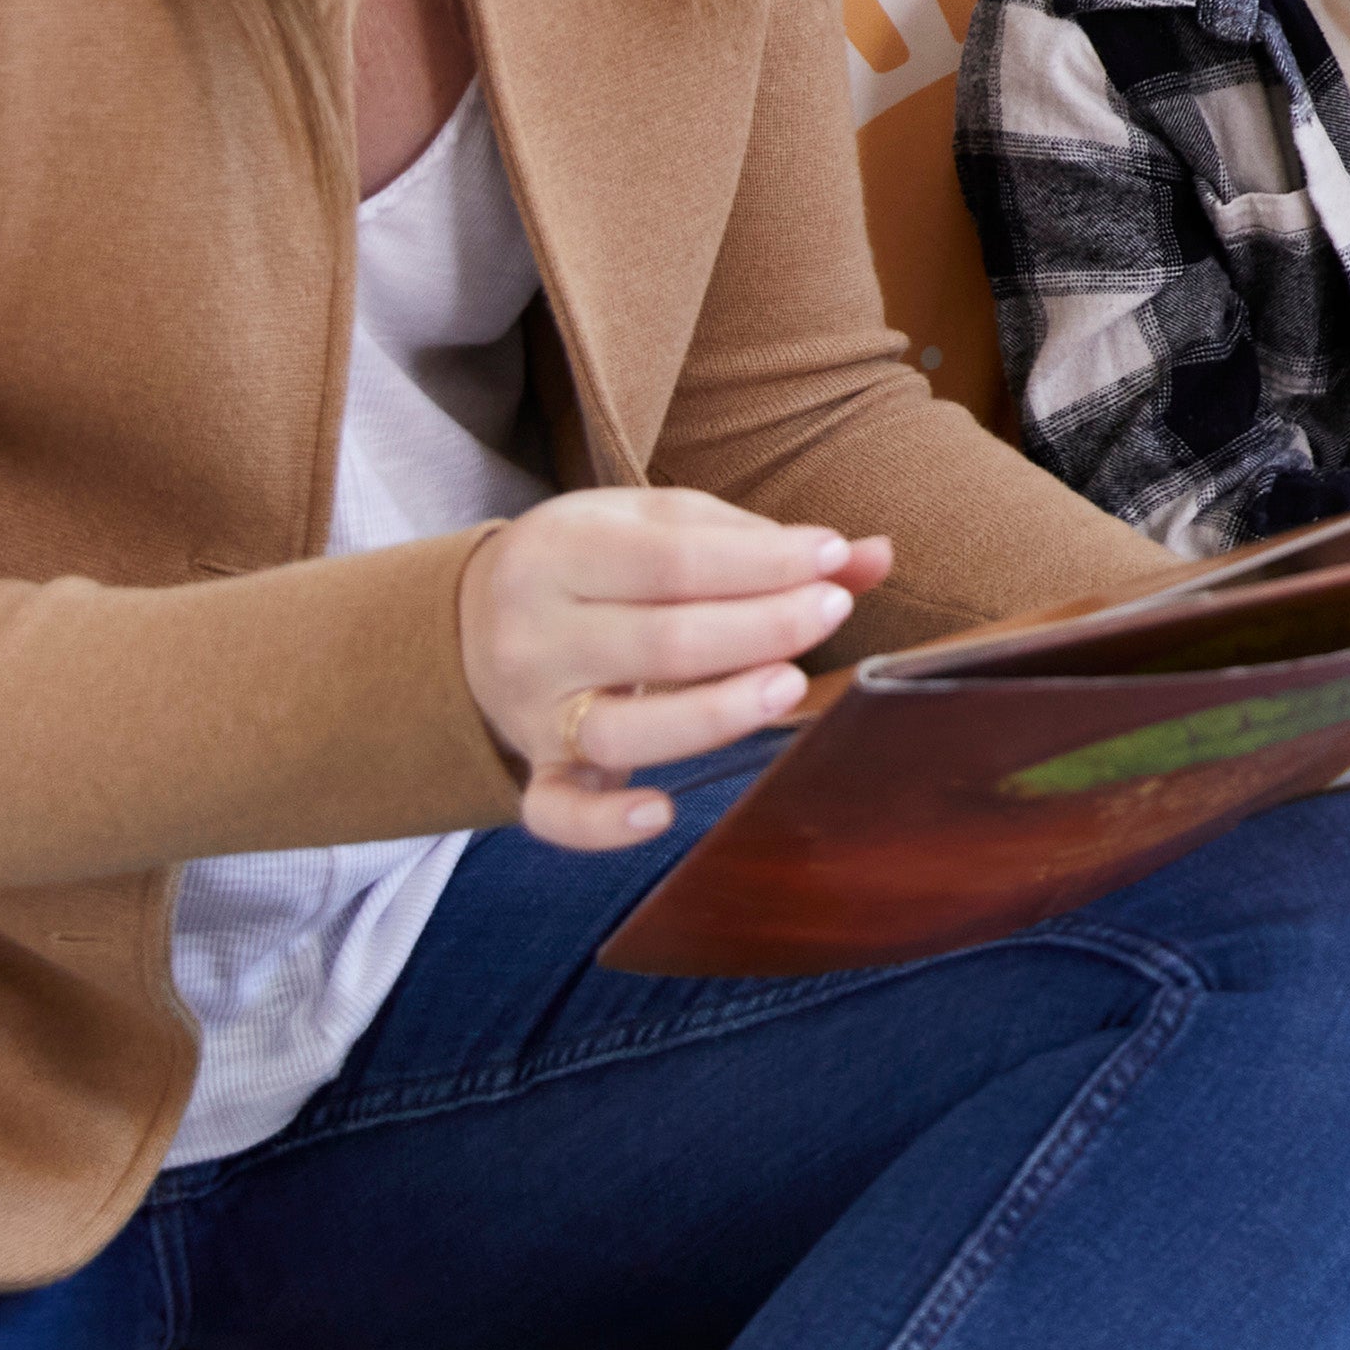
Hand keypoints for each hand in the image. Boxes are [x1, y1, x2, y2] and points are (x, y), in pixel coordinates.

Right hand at [459, 486, 892, 852]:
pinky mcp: (536, 771)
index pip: (673, 560)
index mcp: (561, 550)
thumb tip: (874, 556)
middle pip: (661, 642)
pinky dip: (602, 825)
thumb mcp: (663, 524)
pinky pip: (556, 812)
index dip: (762, 561)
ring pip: (621, 729)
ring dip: (714, 712)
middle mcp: (536, 635)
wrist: (475, 616)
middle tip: (831, 611)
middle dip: (761, 628)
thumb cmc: (598, 560)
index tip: (832, 556)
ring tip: (789, 686)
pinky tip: (661, 813)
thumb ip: (760, 541)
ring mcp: (532, 712)